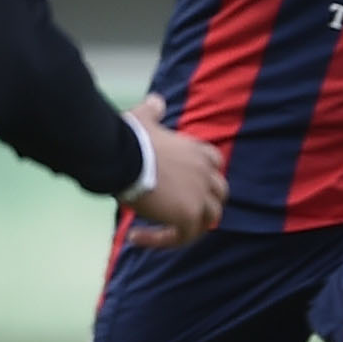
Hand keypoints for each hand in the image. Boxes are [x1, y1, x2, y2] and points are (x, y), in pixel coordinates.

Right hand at [119, 94, 225, 247]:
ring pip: (208, 219)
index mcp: (198, 151)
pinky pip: (183, 237)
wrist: (123, 155)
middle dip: (203, 204)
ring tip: (160, 232)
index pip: (215, 164)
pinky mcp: (188, 215)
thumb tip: (156, 100)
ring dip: (187, 227)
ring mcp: (200, 195)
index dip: (202, 178)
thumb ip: (153, 110)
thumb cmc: (130, 137)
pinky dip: (162, 240)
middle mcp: (206, 173)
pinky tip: (136, 237)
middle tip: (174, 213)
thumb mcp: (144, 117)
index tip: (179, 187)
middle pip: (219, 194)